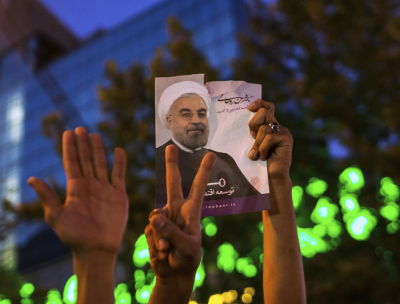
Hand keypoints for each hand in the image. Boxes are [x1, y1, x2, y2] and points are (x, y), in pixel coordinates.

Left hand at [27, 127, 127, 255]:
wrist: (97, 249)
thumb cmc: (75, 236)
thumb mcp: (56, 216)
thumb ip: (47, 196)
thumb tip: (30, 179)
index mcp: (75, 188)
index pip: (71, 163)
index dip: (69, 148)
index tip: (68, 132)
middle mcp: (89, 185)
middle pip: (85, 160)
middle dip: (82, 144)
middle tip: (80, 128)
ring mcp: (104, 189)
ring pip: (101, 163)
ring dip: (98, 149)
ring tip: (94, 135)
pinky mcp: (118, 194)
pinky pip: (119, 174)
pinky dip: (120, 162)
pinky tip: (118, 150)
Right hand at [145, 145, 215, 279]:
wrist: (173, 273)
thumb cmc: (187, 258)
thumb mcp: (186, 246)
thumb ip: (172, 231)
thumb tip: (155, 216)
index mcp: (191, 211)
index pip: (198, 187)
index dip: (204, 170)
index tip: (211, 154)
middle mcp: (177, 210)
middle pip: (172, 183)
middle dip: (171, 165)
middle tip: (170, 147)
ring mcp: (163, 218)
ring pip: (156, 216)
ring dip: (161, 236)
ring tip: (168, 250)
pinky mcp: (152, 228)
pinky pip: (149, 230)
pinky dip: (154, 243)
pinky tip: (161, 252)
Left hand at [247, 99, 292, 178]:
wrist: (272, 175)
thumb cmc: (260, 160)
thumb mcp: (254, 143)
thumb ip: (253, 133)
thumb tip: (245, 123)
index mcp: (269, 125)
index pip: (267, 106)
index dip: (259, 103)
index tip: (249, 108)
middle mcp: (277, 126)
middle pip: (264, 112)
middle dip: (253, 124)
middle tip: (251, 137)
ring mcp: (283, 131)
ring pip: (264, 128)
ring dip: (256, 143)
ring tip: (256, 154)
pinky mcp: (286, 138)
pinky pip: (269, 138)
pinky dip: (263, 149)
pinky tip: (264, 157)